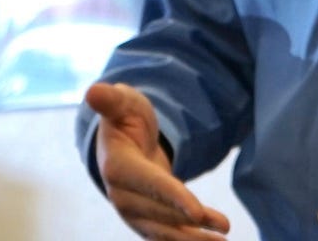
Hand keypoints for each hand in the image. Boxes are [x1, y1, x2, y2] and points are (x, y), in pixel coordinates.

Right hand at [86, 82, 228, 239]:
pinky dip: (187, 240)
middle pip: (161, 212)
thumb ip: (112, 100)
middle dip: (191, 221)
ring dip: (193, 239)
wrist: (123, 143)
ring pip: (164, 230)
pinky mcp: (144, 220)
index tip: (198, 212)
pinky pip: (166, 235)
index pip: (149, 184)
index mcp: (117, 166)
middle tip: (224, 227)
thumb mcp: (123, 103)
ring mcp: (131, 211)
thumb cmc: (126, 118)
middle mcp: (121, 195)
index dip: (174, 198)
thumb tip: (93, 91)